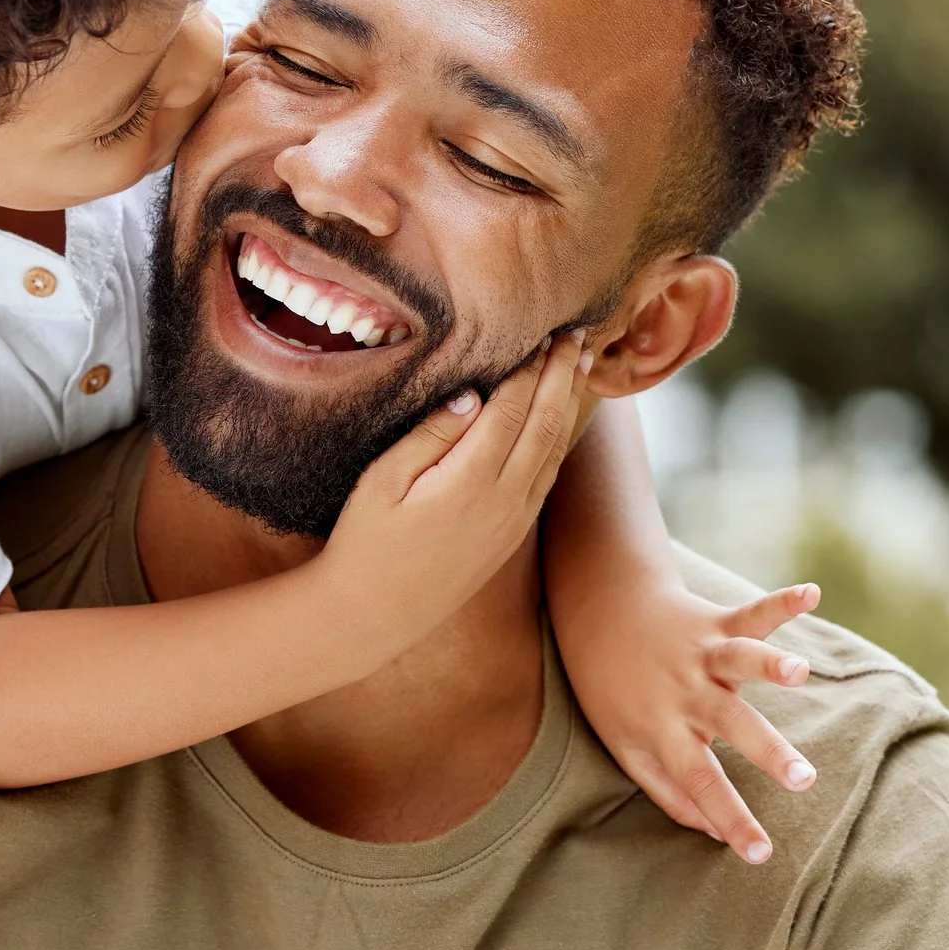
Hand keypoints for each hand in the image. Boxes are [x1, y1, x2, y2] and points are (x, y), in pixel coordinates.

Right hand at [319, 333, 590, 631]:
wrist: (373, 615)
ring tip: (582, 366)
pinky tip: (561, 419)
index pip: (513, 410)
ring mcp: (513, 522)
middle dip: (563, 377)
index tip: (542, 334)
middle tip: (576, 336)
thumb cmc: (366, 542)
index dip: (530, 369)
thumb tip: (473, 396)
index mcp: (470, 481)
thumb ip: (429, 436)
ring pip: (555, 451)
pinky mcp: (512, 536)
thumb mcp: (382, 482)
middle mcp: (504, 502)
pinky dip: (559, 439)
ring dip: (570, 404)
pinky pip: (547, 478)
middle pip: (546, 425)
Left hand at [558, 579, 822, 863]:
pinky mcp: (715, 622)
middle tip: (803, 778)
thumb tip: (714, 835)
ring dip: (770, 664)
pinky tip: (812, 594)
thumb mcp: (626, 747)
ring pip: (740, 660)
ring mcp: (702, 654)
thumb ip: (669, 792)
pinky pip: (751, 613)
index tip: (762, 854)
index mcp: (665, 730)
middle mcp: (687, 692)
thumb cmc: (613, 690)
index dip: (730, 820)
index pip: (700, 784)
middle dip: (769, 751)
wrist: (598, 612)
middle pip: (731, 725)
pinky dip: (782, 603)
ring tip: (799, 670)